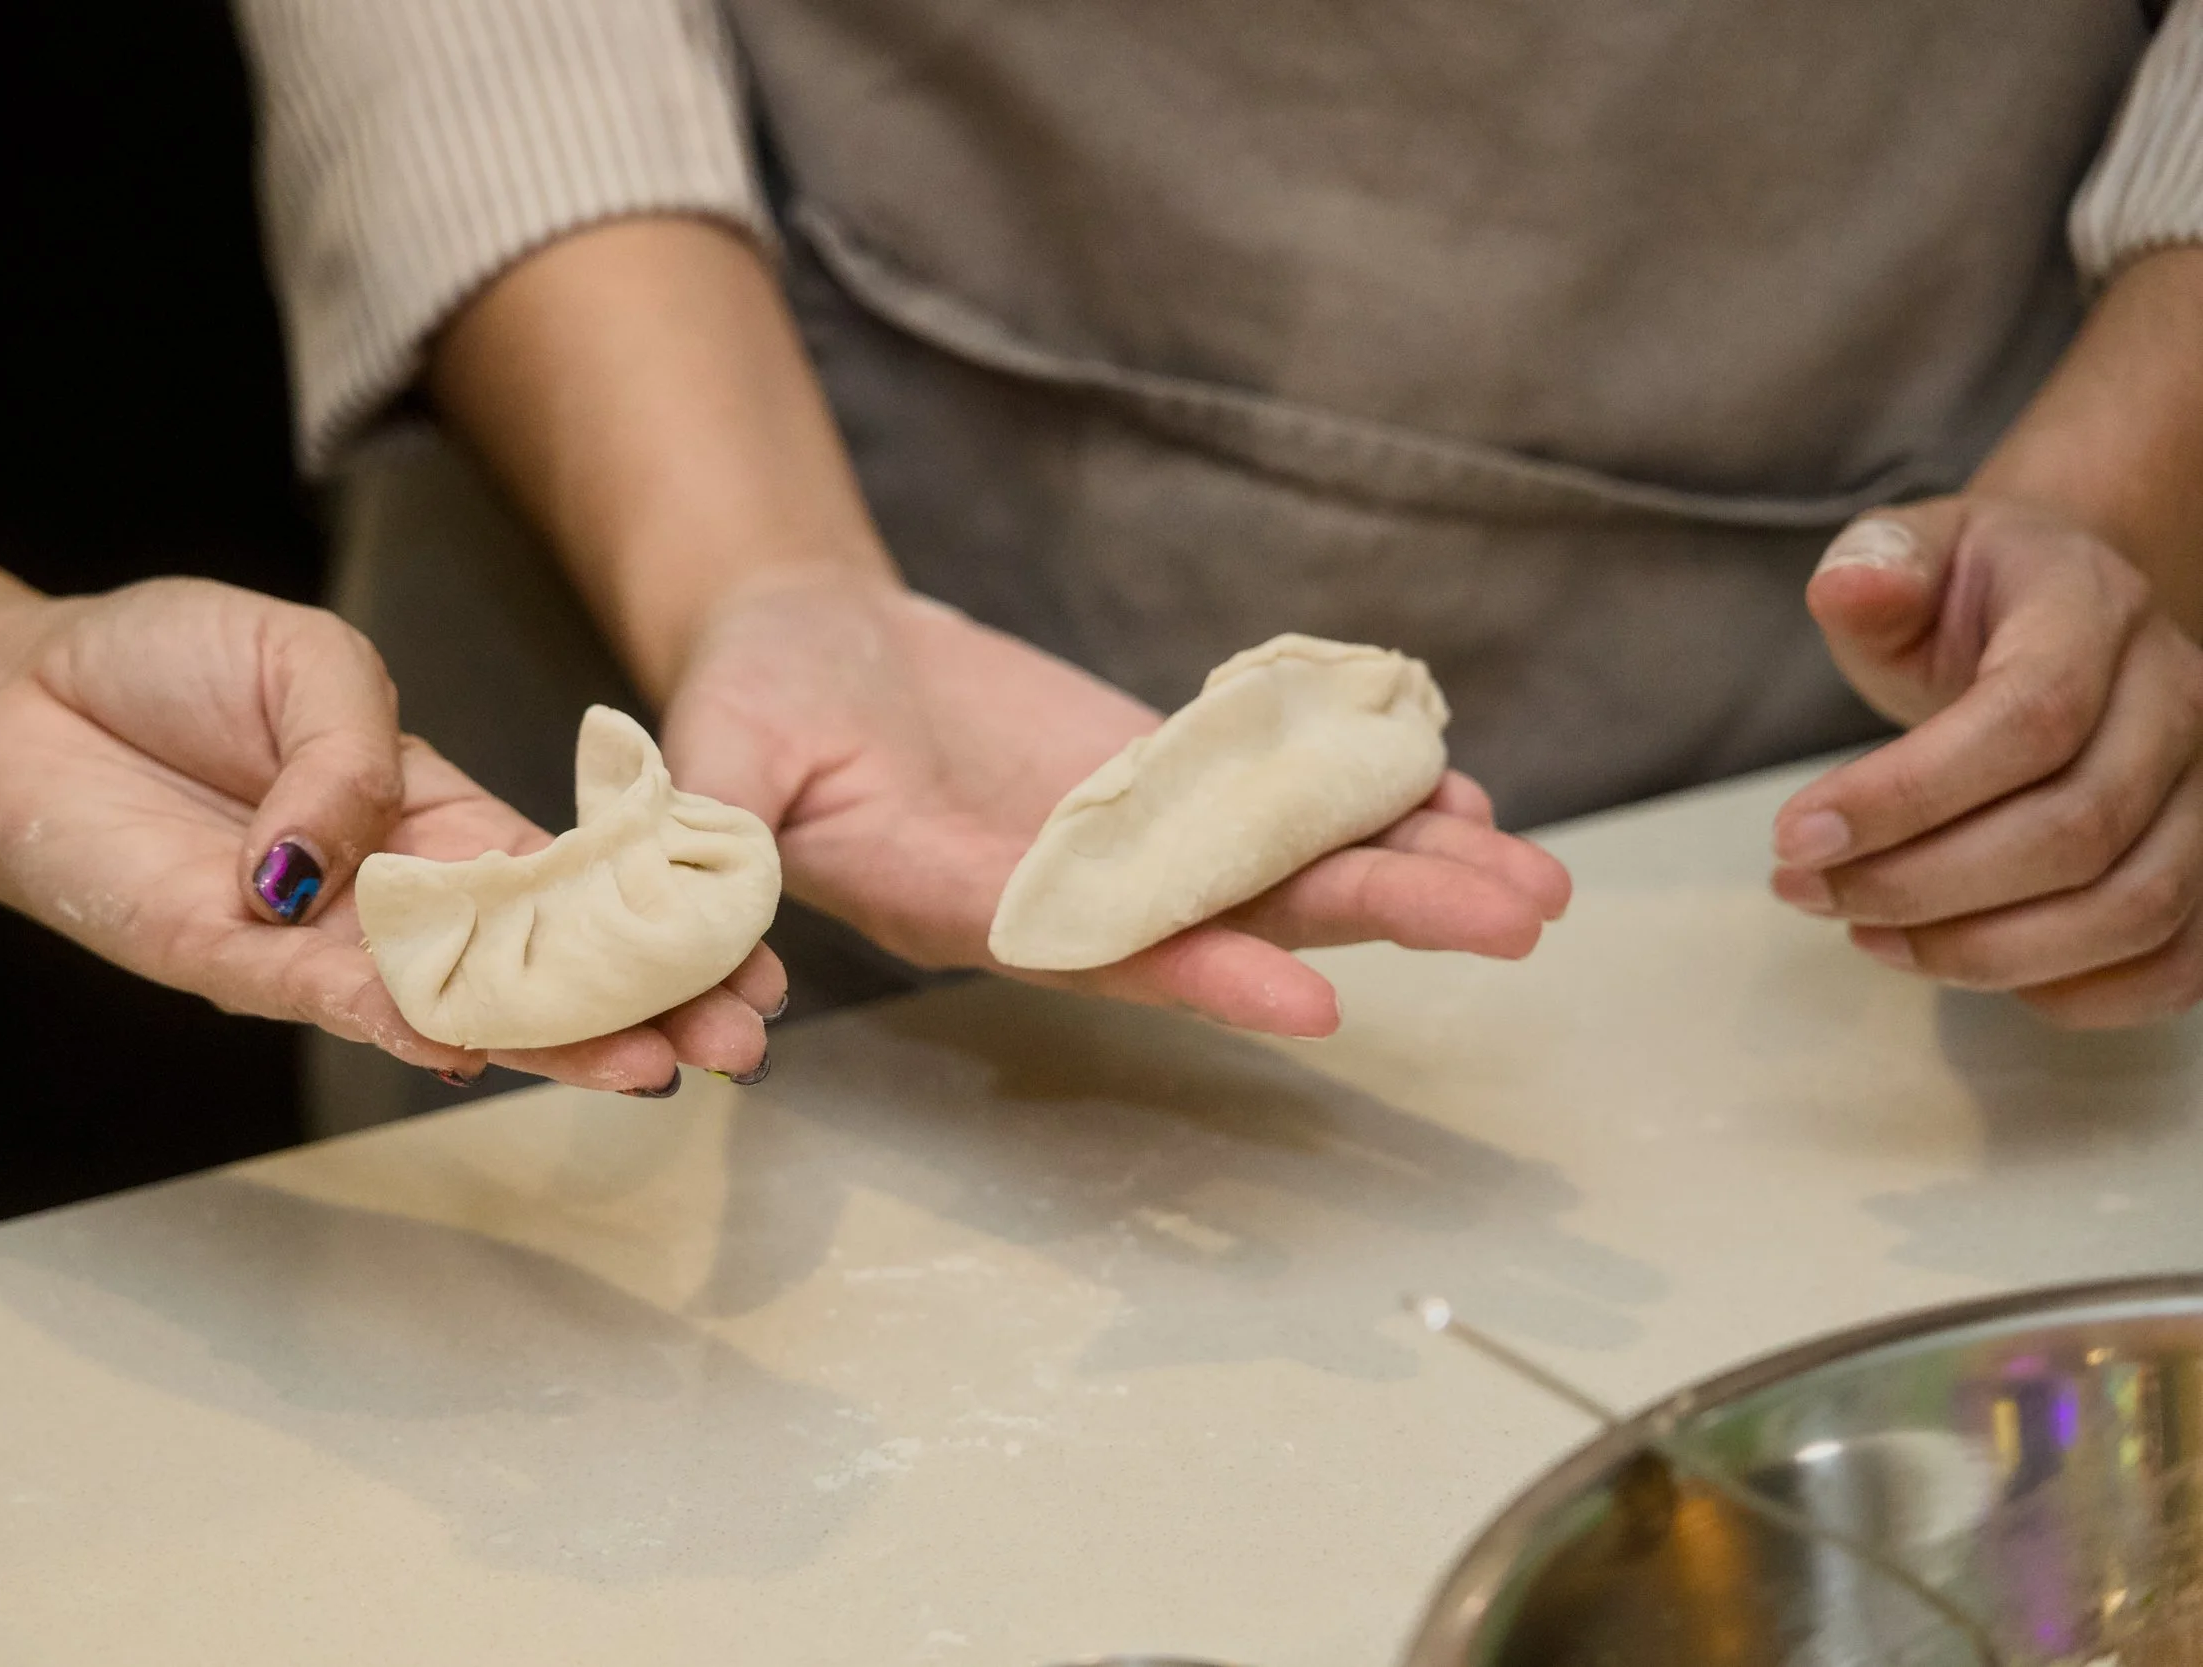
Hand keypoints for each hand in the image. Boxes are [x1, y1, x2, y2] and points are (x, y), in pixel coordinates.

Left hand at [0, 578, 781, 1089]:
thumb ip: (358, 748)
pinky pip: (336, 1001)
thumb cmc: (169, 669)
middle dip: (646, 1003)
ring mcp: (327, 942)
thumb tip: (348, 860)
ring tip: (645, 1067)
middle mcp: (403, 897)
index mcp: (447, 820)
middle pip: (547, 962)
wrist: (18, 700)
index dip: (667, 916)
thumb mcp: (311, 659)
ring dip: (555, 1040)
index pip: (581, 880)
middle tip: (739, 1043)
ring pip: (463, 1002)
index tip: (755, 955)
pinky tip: (477, 1047)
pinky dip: (404, 1022)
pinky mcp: (237, 965)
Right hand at [660, 575, 1570, 1036]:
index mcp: (963, 900)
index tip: (1310, 998)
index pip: (1095, 946)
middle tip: (1519, 919)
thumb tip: (719, 977)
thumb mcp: (713, 761)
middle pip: (1239, 911)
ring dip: (1409, 868)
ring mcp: (1121, 837)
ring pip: (1279, 863)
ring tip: (1538, 881)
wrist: (803, 644)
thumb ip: (724, 844)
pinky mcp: (1148, 779)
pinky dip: (1363, 794)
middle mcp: (1068, 891)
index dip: (1199, 969)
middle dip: (1379, 911)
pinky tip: (1460, 796)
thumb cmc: (747, 700)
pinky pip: (1268, 796)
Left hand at [1774, 498, 2202, 1026]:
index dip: (1907, 795)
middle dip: (1921, 884)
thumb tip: (1853, 587)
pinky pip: (2179, 961)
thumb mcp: (1908, 554)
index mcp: (2096, 611)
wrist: (2058, 613)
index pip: (2029, 718)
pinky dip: (2077, 992)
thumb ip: (1877, 563)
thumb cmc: (1968, 599)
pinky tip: (1962, 968)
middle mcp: (2179, 700)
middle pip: (2076, 830)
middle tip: (1806, 890)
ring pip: (2134, 908)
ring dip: (1984, 950)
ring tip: (1863, 934)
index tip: (1795, 836)